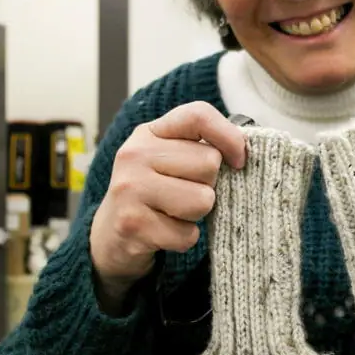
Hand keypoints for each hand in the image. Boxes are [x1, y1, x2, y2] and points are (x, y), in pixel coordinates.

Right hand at [90, 101, 246, 301]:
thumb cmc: (153, 193)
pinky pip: (188, 235)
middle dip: (207, 185)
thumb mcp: (169, 159)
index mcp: (149, 132)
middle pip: (209, 163)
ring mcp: (130, 188)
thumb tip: (244, 152)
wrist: (110, 235)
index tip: (238, 160)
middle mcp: (135, 154)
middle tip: (184, 193)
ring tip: (174, 212)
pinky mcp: (132, 224)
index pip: (198, 115)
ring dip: (197, 214)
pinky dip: (183, 239)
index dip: (229, 136)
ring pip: (202, 200)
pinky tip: (164, 232)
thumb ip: (200, 146)